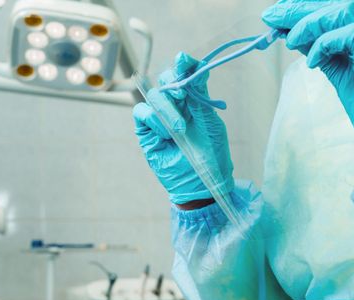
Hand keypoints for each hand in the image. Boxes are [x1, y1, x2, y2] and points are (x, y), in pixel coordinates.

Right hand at [133, 52, 233, 204]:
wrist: (203, 183)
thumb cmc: (211, 155)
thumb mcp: (210, 121)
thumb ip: (199, 94)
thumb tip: (192, 64)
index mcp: (193, 100)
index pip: (185, 73)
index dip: (183, 64)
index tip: (185, 61)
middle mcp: (175, 105)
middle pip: (166, 79)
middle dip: (174, 83)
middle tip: (184, 95)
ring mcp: (159, 118)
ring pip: (154, 95)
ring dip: (167, 110)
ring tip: (180, 130)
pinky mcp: (146, 131)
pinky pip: (142, 112)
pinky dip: (154, 120)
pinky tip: (166, 134)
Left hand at [262, 0, 353, 166]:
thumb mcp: (338, 70)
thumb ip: (320, 49)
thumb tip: (292, 33)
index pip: (339, 6)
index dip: (308, 7)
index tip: (279, 13)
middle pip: (340, 4)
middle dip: (302, 9)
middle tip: (271, 17)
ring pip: (344, 11)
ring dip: (310, 23)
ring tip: (288, 39)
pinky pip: (347, 34)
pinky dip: (323, 45)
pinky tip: (311, 61)